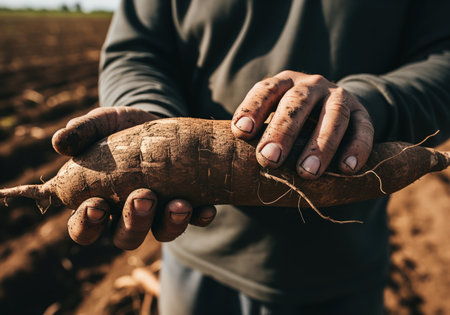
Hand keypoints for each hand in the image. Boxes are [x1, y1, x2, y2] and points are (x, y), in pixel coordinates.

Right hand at [52, 106, 215, 248]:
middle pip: (126, 237)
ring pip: (161, 233)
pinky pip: (194, 219)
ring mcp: (159, 213)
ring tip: (180, 205)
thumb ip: (82, 131)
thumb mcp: (101, 123)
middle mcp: (128, 216)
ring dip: (170, 223)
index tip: (96, 206)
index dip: (87, 224)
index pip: (84, 228)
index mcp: (98, 203)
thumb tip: (58, 142)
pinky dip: (200, 217)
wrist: (157, 121)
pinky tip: (207, 209)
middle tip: (144, 197)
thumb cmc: (120, 129)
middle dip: (134, 221)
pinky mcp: (186, 204)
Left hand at [231, 71, 373, 178]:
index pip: (265, 90)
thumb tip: (231, 163)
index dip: (252, 109)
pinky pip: (363, 129)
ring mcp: (339, 97)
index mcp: (283, 84)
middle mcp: (311, 86)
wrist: (332, 111)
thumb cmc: (291, 124)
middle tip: (270, 160)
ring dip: (321, 145)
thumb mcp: (273, 120)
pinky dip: (357, 148)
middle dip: (282, 131)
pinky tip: (347, 169)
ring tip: (308, 172)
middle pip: (297, 103)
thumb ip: (258, 134)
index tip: (241, 132)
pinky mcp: (362, 113)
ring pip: (333, 116)